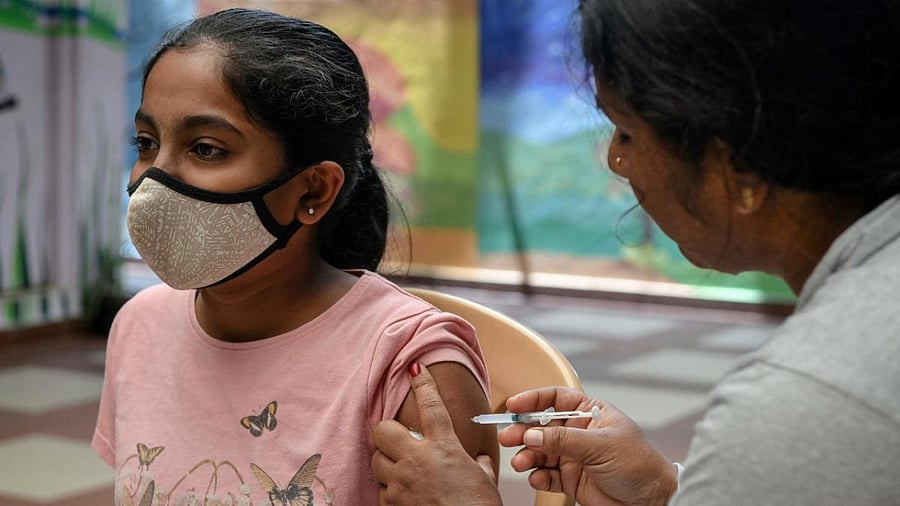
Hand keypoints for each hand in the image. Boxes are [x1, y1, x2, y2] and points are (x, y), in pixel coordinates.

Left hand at [371, 363, 502, 505]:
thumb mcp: (484, 482)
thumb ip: (478, 466)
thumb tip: (479, 463)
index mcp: (445, 447)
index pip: (431, 405)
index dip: (423, 383)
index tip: (415, 368)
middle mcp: (418, 460)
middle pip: (383, 430)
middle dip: (387, 434)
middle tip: (399, 441)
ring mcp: (401, 483)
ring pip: (376, 461)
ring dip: (385, 463)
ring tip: (401, 471)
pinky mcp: (392, 505)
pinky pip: (381, 491)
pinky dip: (390, 492)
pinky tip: (404, 497)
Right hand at [499, 387, 676, 505]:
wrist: (653, 501)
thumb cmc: (639, 464)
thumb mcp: (601, 445)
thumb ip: (564, 440)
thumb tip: (532, 433)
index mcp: (590, 413)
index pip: (556, 398)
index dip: (533, 400)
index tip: (513, 406)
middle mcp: (579, 433)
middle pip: (542, 426)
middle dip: (524, 431)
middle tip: (508, 438)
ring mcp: (574, 457)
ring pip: (541, 451)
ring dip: (528, 456)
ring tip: (521, 462)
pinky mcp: (572, 480)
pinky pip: (547, 475)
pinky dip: (538, 477)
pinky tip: (536, 478)